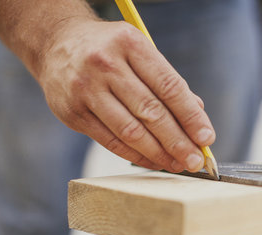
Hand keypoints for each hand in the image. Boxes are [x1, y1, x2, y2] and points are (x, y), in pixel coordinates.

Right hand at [39, 19, 214, 171]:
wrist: (56, 43)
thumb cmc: (108, 50)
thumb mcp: (139, 51)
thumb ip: (167, 81)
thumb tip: (197, 115)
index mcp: (130, 44)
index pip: (169, 86)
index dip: (190, 117)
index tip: (206, 138)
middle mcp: (105, 64)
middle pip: (151, 112)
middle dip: (178, 141)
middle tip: (196, 160)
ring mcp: (86, 89)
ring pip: (130, 131)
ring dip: (158, 154)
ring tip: (177, 164)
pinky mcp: (73, 113)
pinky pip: (111, 142)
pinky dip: (135, 156)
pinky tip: (152, 161)